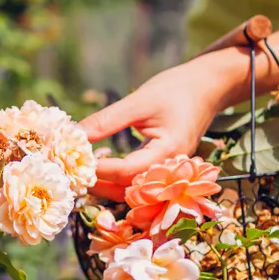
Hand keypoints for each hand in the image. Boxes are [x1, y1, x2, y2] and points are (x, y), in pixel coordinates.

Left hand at [78, 53, 244, 199]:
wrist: (207, 87)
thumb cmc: (176, 89)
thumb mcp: (139, 102)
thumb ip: (107, 121)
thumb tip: (75, 135)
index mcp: (168, 151)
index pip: (126, 171)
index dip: (98, 168)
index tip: (72, 160)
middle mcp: (171, 169)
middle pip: (130, 190)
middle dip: (99, 183)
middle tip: (71, 172)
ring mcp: (170, 172)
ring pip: (134, 192)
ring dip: (107, 186)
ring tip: (82, 171)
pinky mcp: (165, 169)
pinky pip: (139, 184)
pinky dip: (118, 180)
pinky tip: (100, 167)